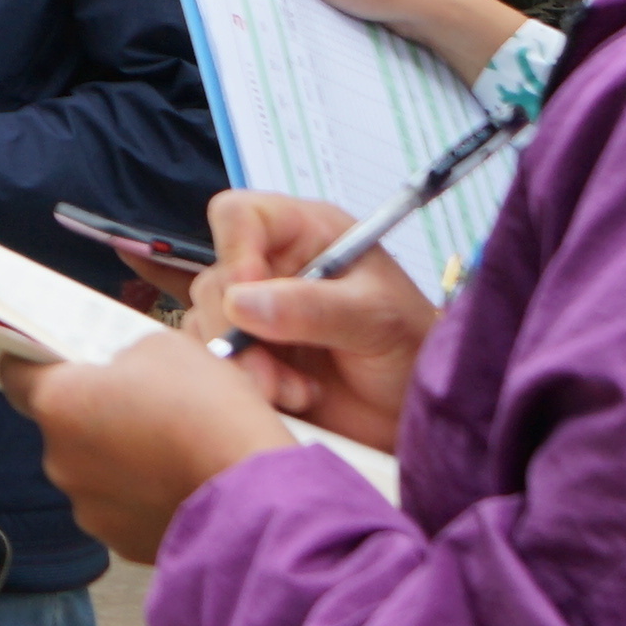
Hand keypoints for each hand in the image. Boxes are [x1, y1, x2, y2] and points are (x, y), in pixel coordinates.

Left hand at [0, 321, 298, 564]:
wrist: (254, 496)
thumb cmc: (209, 414)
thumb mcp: (166, 347)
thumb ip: (124, 356)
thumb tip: (120, 371)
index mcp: (59, 403)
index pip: (16, 375)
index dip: (34, 363)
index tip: (54, 360)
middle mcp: (60, 460)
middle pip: (62, 427)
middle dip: (93, 415)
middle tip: (141, 405)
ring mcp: (88, 507)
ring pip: (92, 471)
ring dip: (118, 459)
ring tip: (170, 449)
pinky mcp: (119, 542)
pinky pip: (120, 508)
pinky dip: (140, 496)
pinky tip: (178, 483)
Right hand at [194, 184, 436, 453]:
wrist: (418, 409)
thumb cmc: (412, 347)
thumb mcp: (376, 318)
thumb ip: (313, 307)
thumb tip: (241, 304)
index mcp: (305, 233)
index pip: (239, 216)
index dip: (235, 252)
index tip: (249, 302)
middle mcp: (273, 267)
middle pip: (215, 280)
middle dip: (239, 334)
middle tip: (275, 374)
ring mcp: (256, 313)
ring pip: (206, 327)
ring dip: (245, 367)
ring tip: (298, 391)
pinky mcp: (249, 356)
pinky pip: (214, 364)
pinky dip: (245, 386)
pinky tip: (293, 398)